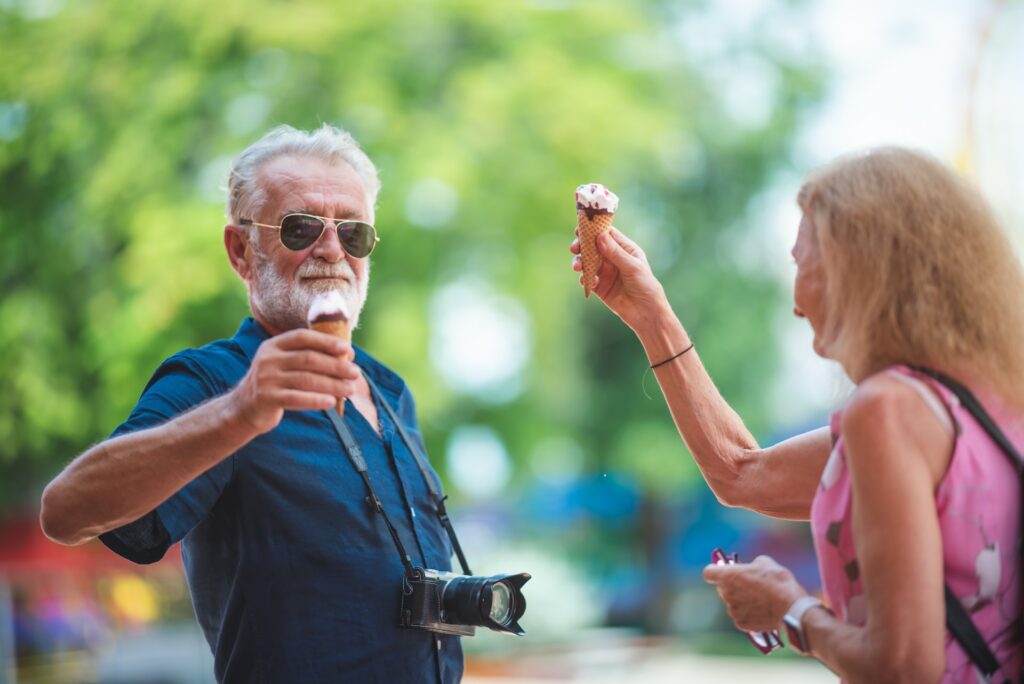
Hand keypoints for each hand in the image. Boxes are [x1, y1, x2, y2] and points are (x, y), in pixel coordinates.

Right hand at [229, 329, 360, 434]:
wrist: (244, 407)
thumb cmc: (276, 383)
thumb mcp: (284, 363)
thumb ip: (308, 356)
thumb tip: (347, 355)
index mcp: (274, 345)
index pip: (303, 338)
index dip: (326, 342)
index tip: (347, 349)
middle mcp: (268, 359)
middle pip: (308, 359)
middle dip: (336, 366)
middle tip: (356, 373)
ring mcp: (266, 379)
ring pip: (306, 380)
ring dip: (332, 384)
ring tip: (350, 389)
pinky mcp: (266, 398)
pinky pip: (297, 398)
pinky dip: (316, 400)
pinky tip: (332, 402)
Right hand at [569, 227, 671, 332]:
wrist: (646, 313)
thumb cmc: (645, 285)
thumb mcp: (632, 266)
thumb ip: (615, 252)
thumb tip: (599, 235)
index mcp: (624, 249)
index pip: (607, 234)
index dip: (593, 229)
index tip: (581, 228)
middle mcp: (613, 258)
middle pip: (593, 247)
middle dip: (582, 246)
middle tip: (574, 248)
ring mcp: (606, 272)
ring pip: (587, 262)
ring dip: (580, 262)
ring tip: (577, 267)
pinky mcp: (600, 287)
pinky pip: (587, 279)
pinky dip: (585, 278)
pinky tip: (589, 282)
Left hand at [703, 555, 806, 631]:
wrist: (791, 607)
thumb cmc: (778, 581)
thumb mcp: (764, 562)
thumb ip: (750, 565)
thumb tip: (750, 569)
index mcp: (728, 576)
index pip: (709, 572)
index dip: (715, 571)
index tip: (723, 571)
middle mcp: (726, 594)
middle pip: (722, 588)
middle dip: (732, 586)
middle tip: (749, 585)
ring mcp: (733, 610)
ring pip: (732, 603)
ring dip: (741, 601)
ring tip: (760, 599)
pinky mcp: (741, 624)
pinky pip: (741, 616)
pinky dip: (748, 614)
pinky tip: (762, 610)